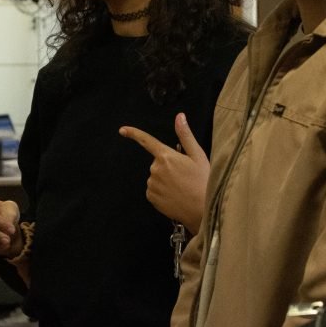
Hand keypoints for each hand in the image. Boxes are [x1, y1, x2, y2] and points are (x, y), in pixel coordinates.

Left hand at [119, 113, 208, 232]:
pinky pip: (154, 190)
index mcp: (166, 156)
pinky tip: (175, 195)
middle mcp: (155, 169)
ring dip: (166, 180)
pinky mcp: (151, 198)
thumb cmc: (203, 181)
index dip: (134, 134)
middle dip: (168, 166)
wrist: (202, 210)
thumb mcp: (198, 156)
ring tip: (182, 187)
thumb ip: (185, 135)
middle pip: (158, 162)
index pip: (147, 141)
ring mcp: (152, 184)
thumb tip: (179, 116)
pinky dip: (162, 191)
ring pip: (156, 177)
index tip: (122, 130)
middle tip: (185, 175)